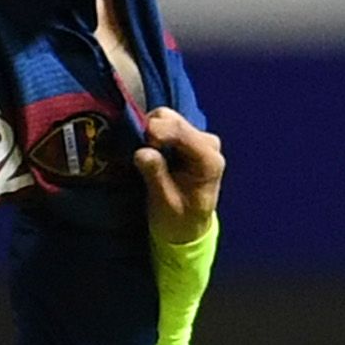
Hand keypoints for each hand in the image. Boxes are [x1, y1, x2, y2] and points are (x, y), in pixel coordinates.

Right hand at [133, 107, 221, 250]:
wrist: (188, 226)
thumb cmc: (179, 220)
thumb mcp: (165, 204)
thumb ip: (156, 176)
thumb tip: (142, 152)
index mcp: (209, 162)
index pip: (183, 134)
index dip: (158, 131)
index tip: (139, 142)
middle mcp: (207, 144)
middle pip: (173, 119)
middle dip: (150, 130)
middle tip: (135, 149)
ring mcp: (197, 138)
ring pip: (166, 117)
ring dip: (148, 130)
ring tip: (141, 153)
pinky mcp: (185, 137)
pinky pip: (164, 123)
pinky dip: (150, 132)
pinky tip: (145, 148)